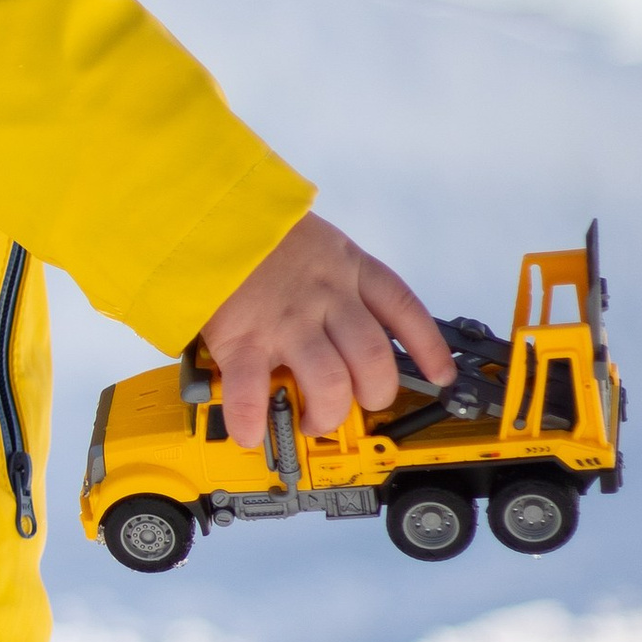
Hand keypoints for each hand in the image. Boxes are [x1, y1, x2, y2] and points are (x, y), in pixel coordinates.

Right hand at [199, 212, 454, 442]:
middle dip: (373, 396)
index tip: (440, 374)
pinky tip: (251, 432)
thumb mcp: (314, 238)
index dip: (429, 348)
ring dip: (326, 415)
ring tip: (311, 421)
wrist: (202, 208)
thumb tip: (343, 318)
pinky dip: (253, 422)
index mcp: (347, 268)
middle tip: (356, 404)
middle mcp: (326, 297)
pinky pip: (254, 394)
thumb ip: (333, 274)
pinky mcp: (243, 339)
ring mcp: (286, 321)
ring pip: (331, 385)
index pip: (405, 310)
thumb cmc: (251, 224)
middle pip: (375, 362)